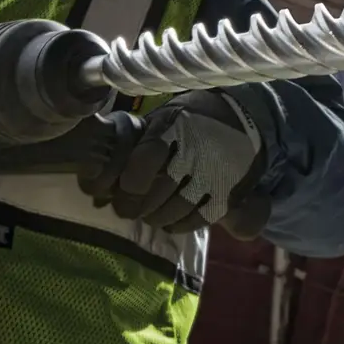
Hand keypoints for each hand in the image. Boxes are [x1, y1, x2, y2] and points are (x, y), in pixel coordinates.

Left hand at [76, 90, 270, 239]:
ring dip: (156, 217)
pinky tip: (171, 221)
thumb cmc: (191, 120)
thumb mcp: (164, 119)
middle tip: (129, 208)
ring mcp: (213, 174)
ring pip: (174, 210)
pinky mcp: (228, 193)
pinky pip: (197, 219)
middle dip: (136, 206)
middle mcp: (195, 150)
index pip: (142, 164)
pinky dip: (179, 224)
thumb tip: (100, 182)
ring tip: (150, 213)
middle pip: (156, 192)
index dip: (127, 186)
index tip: (118, 195)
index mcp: (174, 127)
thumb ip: (138, 145)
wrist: (243, 118)